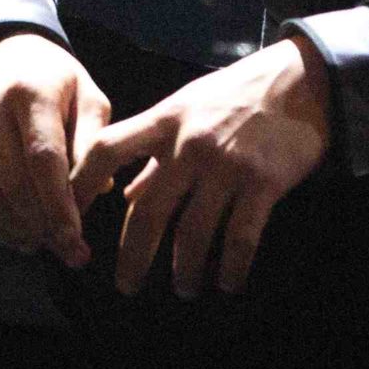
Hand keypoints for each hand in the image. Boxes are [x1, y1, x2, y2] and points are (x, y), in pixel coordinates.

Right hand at [0, 31, 112, 267]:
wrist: (4, 54)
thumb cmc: (57, 83)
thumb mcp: (88, 98)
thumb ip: (95, 144)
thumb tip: (94, 195)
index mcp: (30, 92)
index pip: (43, 160)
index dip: (60, 207)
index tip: (78, 244)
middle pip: (14, 186)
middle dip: (45, 228)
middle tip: (71, 252)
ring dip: (20, 233)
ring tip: (47, 243)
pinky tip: (21, 234)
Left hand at [70, 38, 331, 297]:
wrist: (300, 80)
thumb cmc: (236, 95)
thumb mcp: (186, 109)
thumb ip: (153, 152)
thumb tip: (126, 195)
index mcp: (164, 120)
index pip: (107, 150)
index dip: (81, 185)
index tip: (67, 218)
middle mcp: (188, 144)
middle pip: (148, 210)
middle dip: (133, 255)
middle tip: (126, 284)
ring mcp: (226, 165)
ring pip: (193, 233)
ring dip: (186, 269)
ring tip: (185, 288)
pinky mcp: (263, 184)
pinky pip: (240, 238)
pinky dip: (233, 268)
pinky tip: (229, 283)